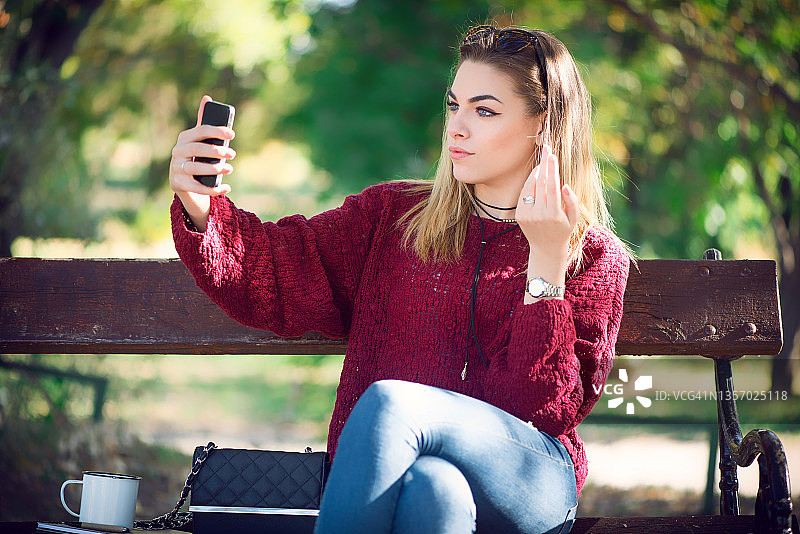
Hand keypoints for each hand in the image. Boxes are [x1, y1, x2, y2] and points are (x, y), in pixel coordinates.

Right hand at [169, 95, 235, 197]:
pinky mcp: (177, 185)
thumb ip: (205, 123)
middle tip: (233, 154)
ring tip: (229, 168)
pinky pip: (196, 188)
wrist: (187, 185)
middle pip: (196, 149)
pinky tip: (227, 188)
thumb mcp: (201, 141)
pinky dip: (213, 189)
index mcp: (183, 138)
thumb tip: (207, 98)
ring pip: (195, 168)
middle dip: (216, 151)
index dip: (217, 131)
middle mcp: (176, 152)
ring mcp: (175, 169)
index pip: (200, 131)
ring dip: (215, 168)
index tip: (233, 134)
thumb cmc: (198, 158)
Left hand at [516, 143, 578, 286]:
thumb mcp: (574, 218)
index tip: (552, 156)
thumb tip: (565, 185)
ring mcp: (527, 215)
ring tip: (543, 163)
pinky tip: (536, 177)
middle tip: (546, 148)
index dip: (552, 170)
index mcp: (554, 214)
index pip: (552, 186)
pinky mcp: (519, 215)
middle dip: (543, 164)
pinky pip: (524, 194)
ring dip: (536, 173)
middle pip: (540, 183)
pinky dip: (529, 184)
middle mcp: (538, 214)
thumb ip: (572, 201)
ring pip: (529, 187)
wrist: (546, 248)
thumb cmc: (563, 230)